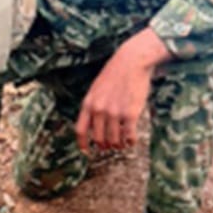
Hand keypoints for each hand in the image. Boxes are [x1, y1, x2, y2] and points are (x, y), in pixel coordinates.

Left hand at [75, 27, 171, 151]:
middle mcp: (99, 110)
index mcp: (88, 103)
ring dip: (118, 145)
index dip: (83, 144)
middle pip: (98, 138)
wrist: (132, 61)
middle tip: (109, 147)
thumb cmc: (115, 74)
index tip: (86, 151)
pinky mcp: (130, 113)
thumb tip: (93, 125)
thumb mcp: (96, 88)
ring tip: (121, 144)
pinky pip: (128, 135)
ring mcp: (114, 112)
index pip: (80, 130)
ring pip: (114, 140)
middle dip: (104, 146)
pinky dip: (130, 141)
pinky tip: (131, 141)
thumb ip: (93, 105)